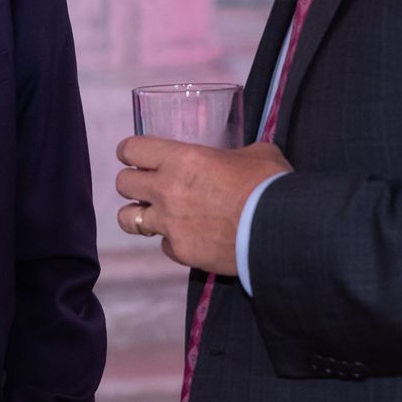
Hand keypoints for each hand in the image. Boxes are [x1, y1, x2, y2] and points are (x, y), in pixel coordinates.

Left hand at [114, 137, 290, 273]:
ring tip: (154, 216)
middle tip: (147, 185)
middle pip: (123, 184)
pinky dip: (173, 242)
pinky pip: (163, 245)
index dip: (130, 151)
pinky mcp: (180, 251)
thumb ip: (236, 153)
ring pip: (128, 219)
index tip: (134, 156)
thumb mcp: (255, 153)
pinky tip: (190, 237)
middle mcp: (166, 190)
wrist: (279, 230)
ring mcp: (170, 224)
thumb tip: (239, 156)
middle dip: (133, 183)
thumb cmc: (269, 185)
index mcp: (180, 159)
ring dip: (139, 216)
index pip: (130, 149)